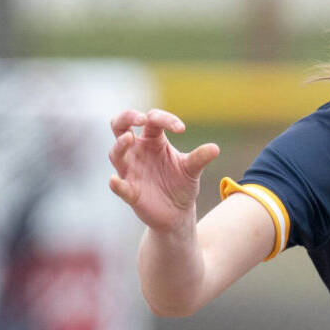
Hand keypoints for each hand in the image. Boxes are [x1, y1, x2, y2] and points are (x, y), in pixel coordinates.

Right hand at [108, 108, 220, 233]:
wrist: (178, 212)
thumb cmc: (181, 184)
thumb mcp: (192, 170)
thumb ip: (200, 158)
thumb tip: (215, 148)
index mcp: (153, 140)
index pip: (153, 120)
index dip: (165, 119)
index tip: (181, 129)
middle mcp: (137, 151)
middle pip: (120, 126)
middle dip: (127, 117)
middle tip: (141, 118)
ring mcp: (130, 170)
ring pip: (116, 153)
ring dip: (120, 145)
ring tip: (128, 139)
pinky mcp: (130, 191)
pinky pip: (119, 186)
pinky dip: (116, 184)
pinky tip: (114, 181)